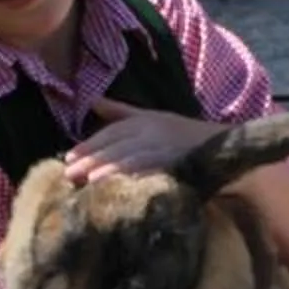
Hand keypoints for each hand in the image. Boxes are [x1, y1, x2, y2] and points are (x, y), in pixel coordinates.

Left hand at [65, 99, 223, 181]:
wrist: (221, 146)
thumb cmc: (180, 133)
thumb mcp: (149, 117)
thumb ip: (119, 112)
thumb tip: (91, 101)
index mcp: (143, 120)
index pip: (111, 133)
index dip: (89, 145)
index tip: (67, 158)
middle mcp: (153, 131)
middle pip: (117, 146)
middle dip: (92, 159)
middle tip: (69, 174)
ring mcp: (166, 147)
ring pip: (133, 158)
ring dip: (110, 170)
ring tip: (89, 183)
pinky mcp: (178, 163)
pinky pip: (155, 171)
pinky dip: (138, 178)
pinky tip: (123, 188)